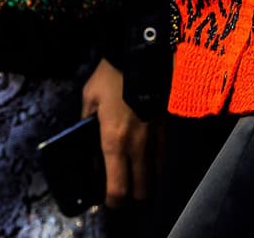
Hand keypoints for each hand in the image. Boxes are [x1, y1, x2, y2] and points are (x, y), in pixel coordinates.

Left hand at [82, 57, 151, 206]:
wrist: (141, 51)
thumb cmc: (110, 75)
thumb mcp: (89, 97)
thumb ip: (87, 122)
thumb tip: (86, 138)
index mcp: (114, 142)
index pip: (118, 189)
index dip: (112, 200)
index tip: (106, 197)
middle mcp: (138, 145)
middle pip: (142, 189)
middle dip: (132, 193)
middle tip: (122, 183)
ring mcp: (156, 136)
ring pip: (157, 173)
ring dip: (147, 178)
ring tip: (136, 170)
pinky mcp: (167, 124)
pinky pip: (164, 153)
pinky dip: (156, 159)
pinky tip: (149, 152)